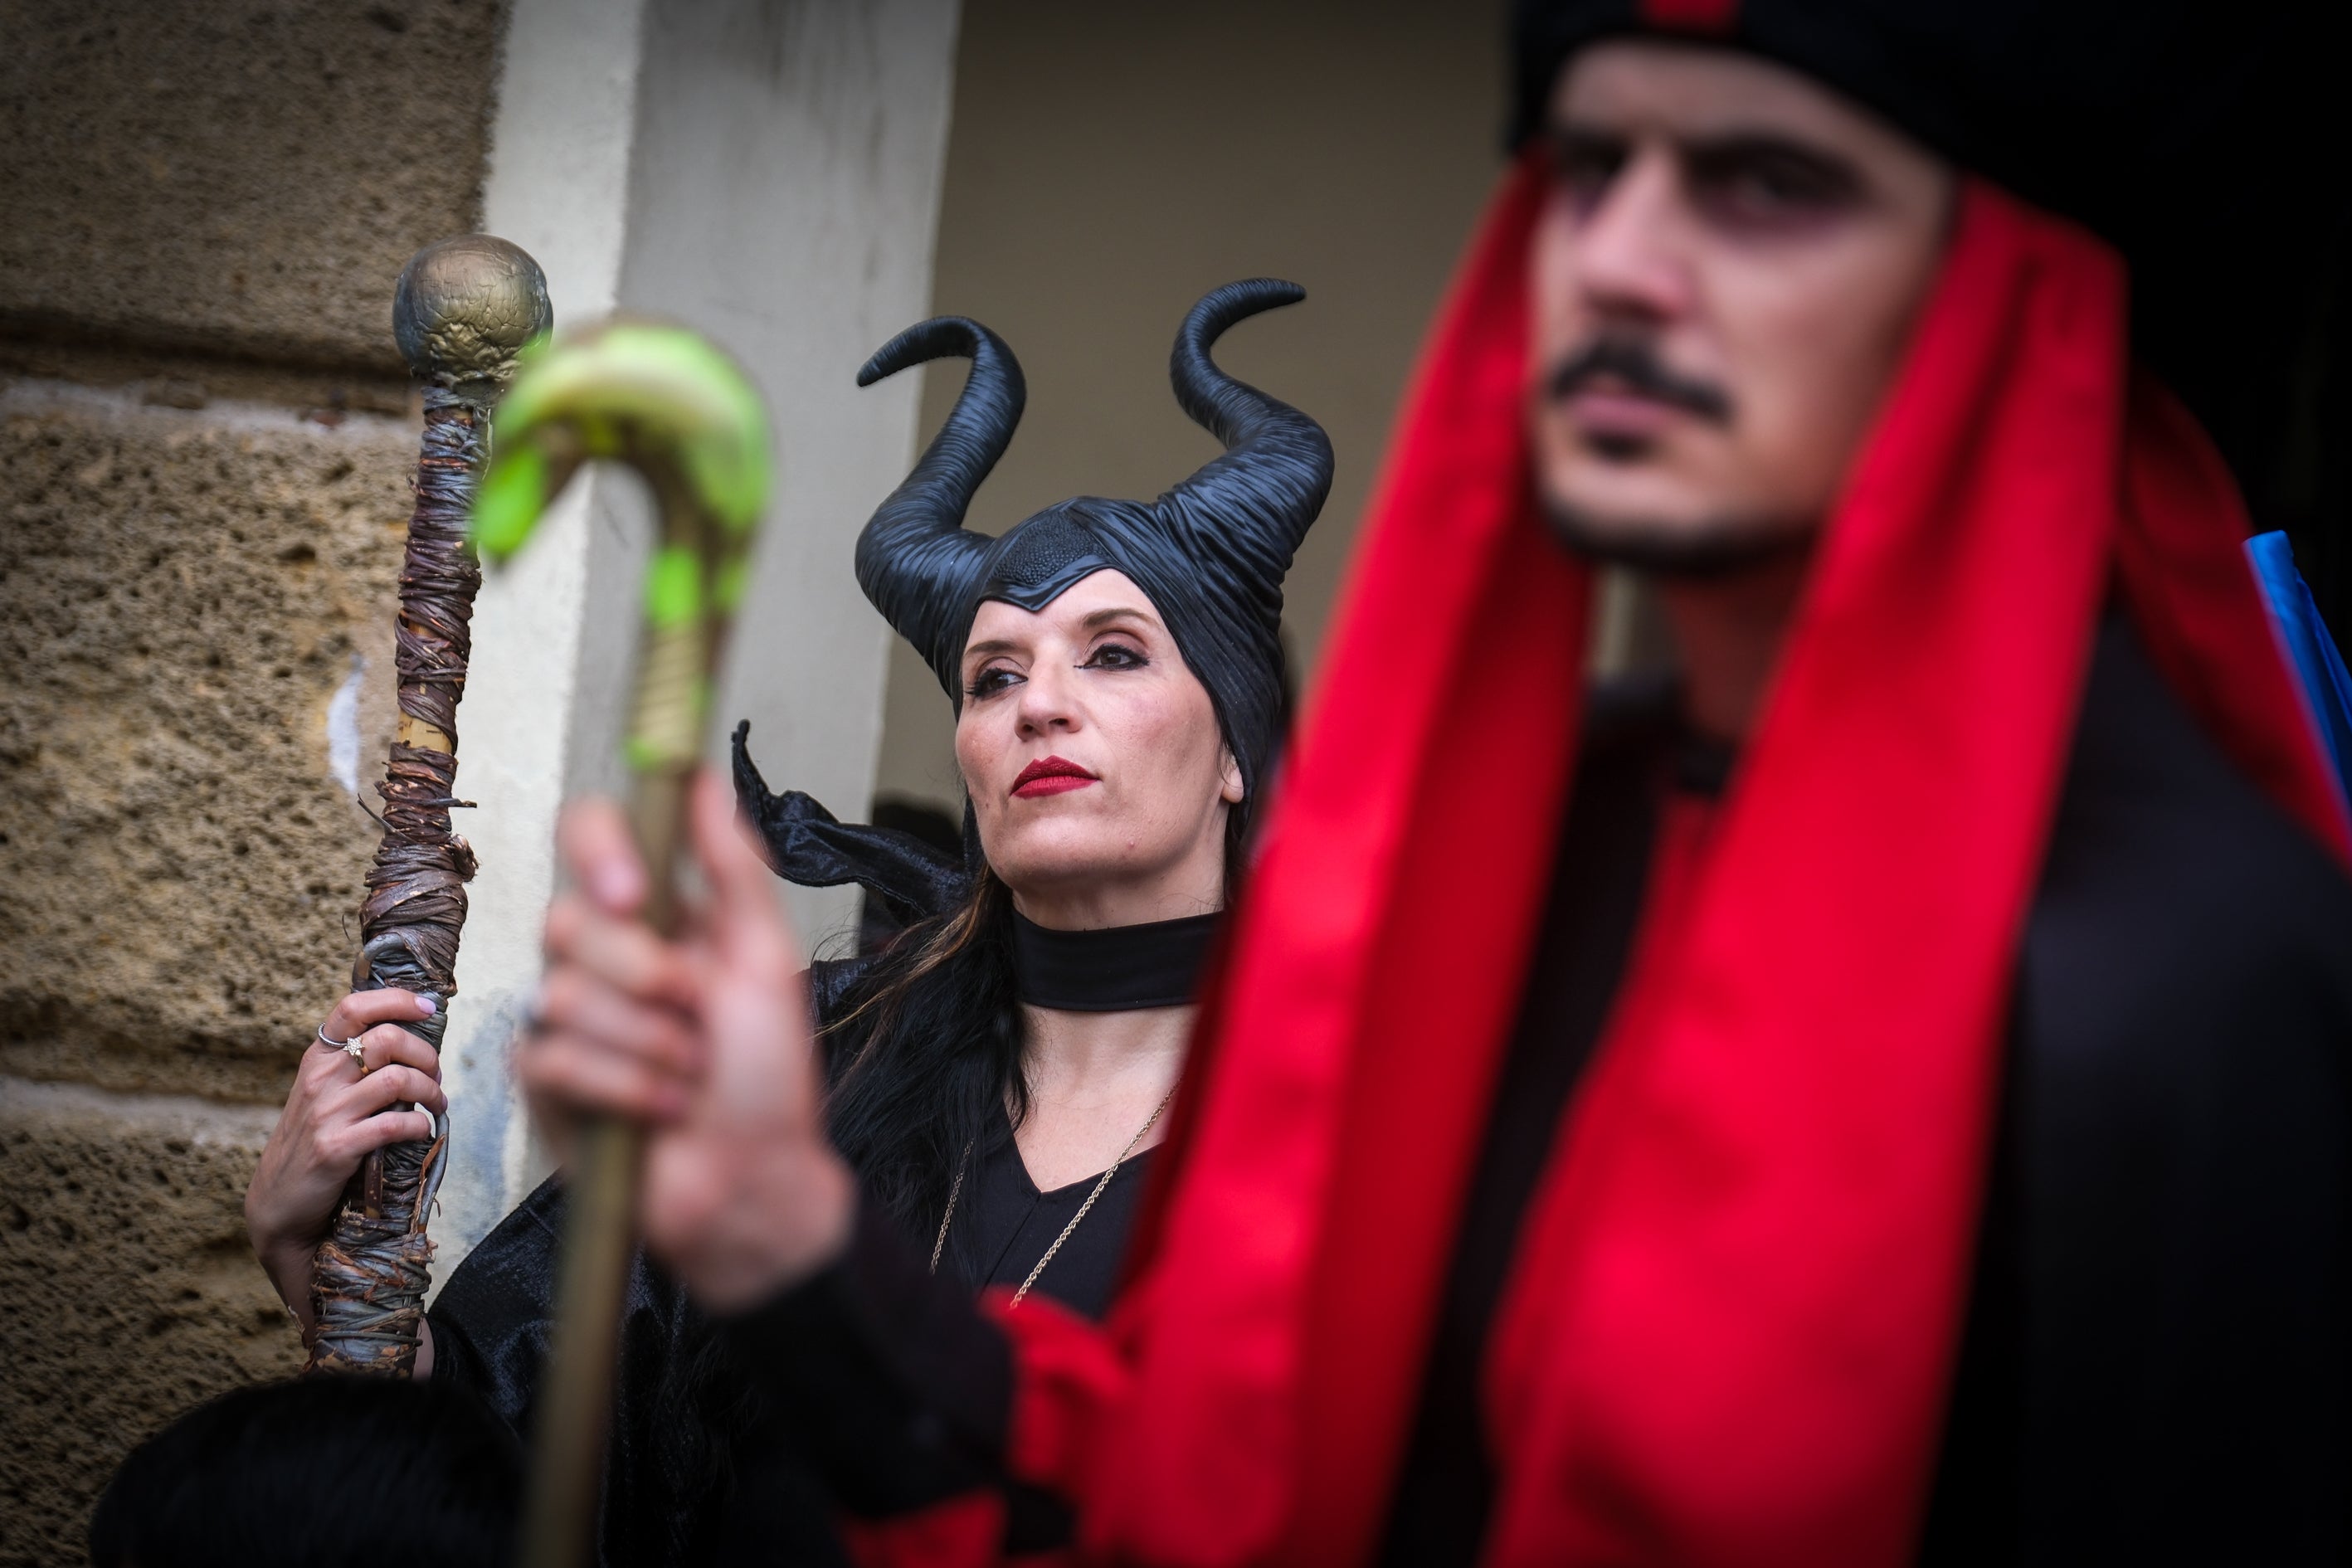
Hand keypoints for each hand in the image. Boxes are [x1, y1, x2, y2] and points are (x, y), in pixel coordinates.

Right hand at [246, 990, 446, 1339]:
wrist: (279, 1204)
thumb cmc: (313, 1142)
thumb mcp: (324, 1094)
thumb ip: (355, 1066)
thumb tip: (413, 1039)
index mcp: (317, 1059)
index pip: (353, 1007)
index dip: (396, 1000)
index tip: (428, 1007)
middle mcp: (319, 1080)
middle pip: (386, 1039)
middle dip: (426, 1054)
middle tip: (436, 1075)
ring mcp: (326, 1115)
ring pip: (397, 1080)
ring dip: (431, 1091)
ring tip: (437, 1104)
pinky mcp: (336, 1150)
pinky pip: (393, 1126)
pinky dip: (419, 1127)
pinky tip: (422, 1132)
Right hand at [520, 772, 853, 1311]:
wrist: (754, 1182)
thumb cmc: (770, 1077)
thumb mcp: (766, 960)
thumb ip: (733, 868)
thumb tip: (701, 775)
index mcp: (659, 915)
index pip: (590, 836)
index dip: (597, 851)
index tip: (634, 894)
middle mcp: (603, 956)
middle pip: (567, 919)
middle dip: (645, 977)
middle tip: (699, 1015)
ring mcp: (565, 1017)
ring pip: (560, 994)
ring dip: (648, 1043)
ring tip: (691, 1075)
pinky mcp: (543, 1080)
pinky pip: (551, 1056)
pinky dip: (624, 1086)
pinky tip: (661, 1110)